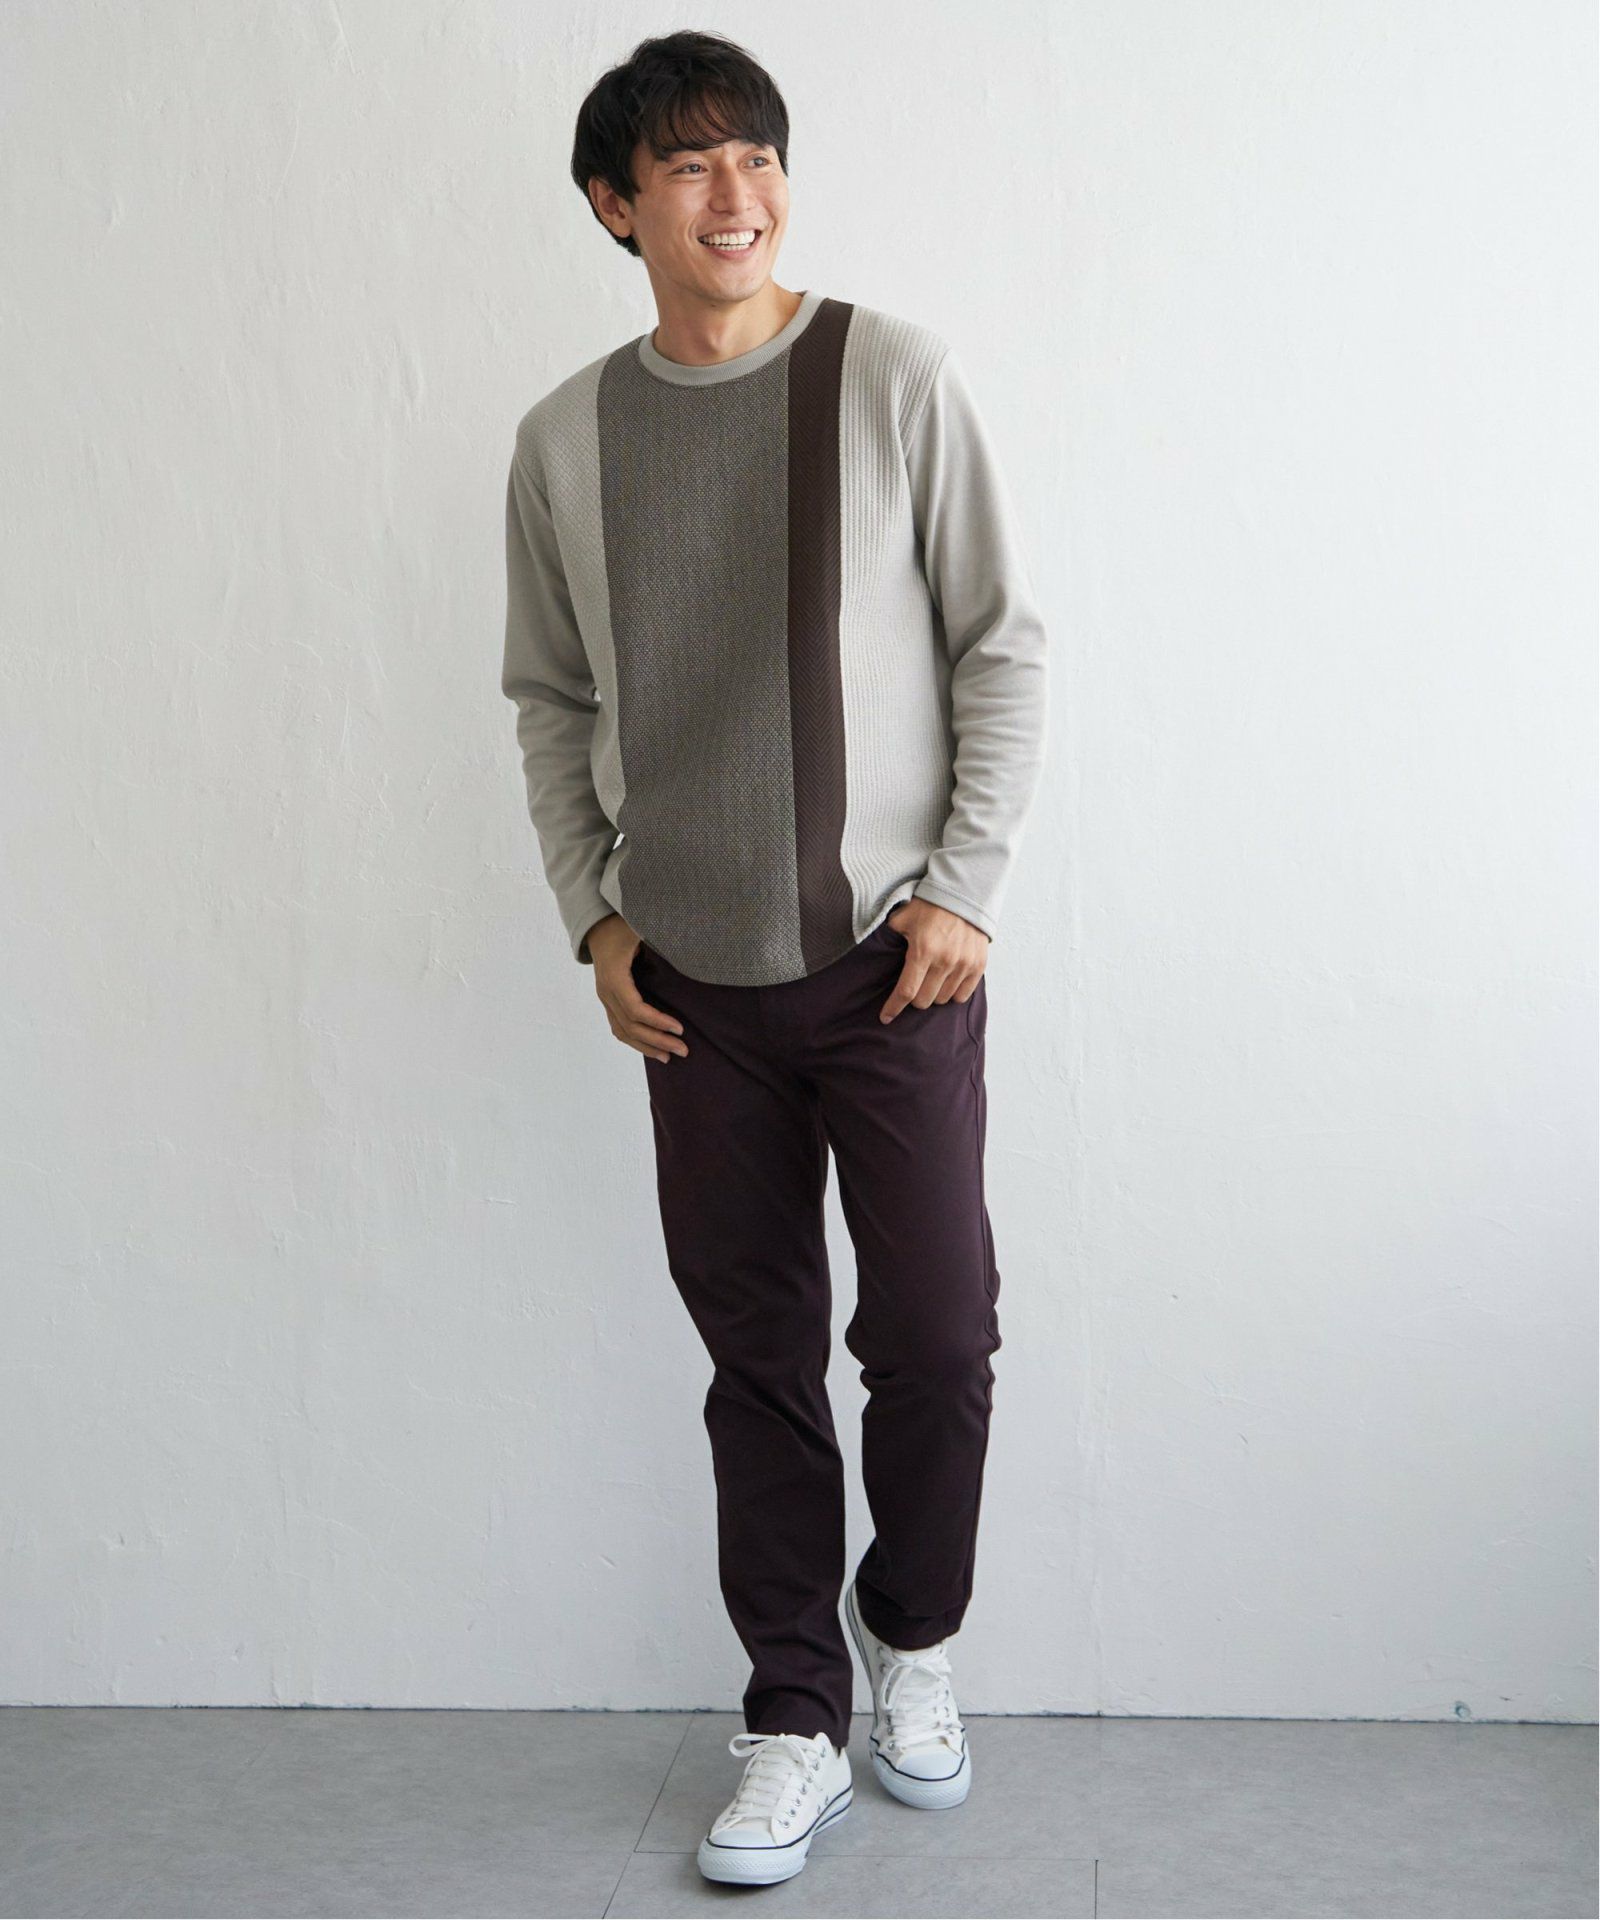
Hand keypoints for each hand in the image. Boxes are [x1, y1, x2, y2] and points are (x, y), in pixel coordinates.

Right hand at [587, 914, 689, 1062]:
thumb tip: (691, 957)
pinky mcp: (608, 1000)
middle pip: (630, 1025)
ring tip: (668, 1057)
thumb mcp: (641, 929)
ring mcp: (605, 998)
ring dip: (646, 1046)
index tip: (679, 1028)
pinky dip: (635, 1040)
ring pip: (622, 1031)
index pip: (635, 1009)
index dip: (657, 1021)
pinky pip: (618, 1026)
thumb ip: (662, 943)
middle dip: (657, 1040)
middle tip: (683, 1050)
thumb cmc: (622, 926)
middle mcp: (606, 991)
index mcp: (614, 976)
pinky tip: (652, 1048)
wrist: (598, 926)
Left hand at [879, 900, 988, 1024]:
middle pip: (924, 1001)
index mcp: (922, 951)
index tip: (885, 1018)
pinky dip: (952, 993)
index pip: (906, 991)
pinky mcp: (978, 966)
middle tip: (913, 985)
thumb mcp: (901, 918)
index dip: (893, 1008)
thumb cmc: (929, 906)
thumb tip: (871, 953)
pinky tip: (946, 982)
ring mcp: (964, 965)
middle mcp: (945, 961)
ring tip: (930, 981)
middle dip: (914, 997)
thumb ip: (887, 938)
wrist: (963, 894)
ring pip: (943, 999)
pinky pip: (962, 995)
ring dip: (933, 995)